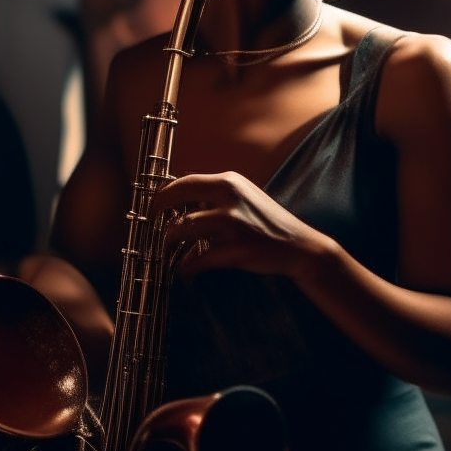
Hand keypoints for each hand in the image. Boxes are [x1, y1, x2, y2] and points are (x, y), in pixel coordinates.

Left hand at [158, 172, 333, 279]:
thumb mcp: (243, 199)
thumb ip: (214, 198)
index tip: (153, 208)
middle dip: (157, 213)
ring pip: (182, 228)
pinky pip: (199, 259)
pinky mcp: (238, 248)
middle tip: (151, 227)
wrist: (300, 246)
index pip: (184, 181)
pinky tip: (185, 270)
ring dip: (168, 243)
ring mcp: (234, 222)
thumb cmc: (267, 224)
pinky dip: (187, 266)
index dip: (162, 195)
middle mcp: (230, 196)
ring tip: (167, 252)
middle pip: (177, 197)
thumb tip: (178, 205)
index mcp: (229, 181)